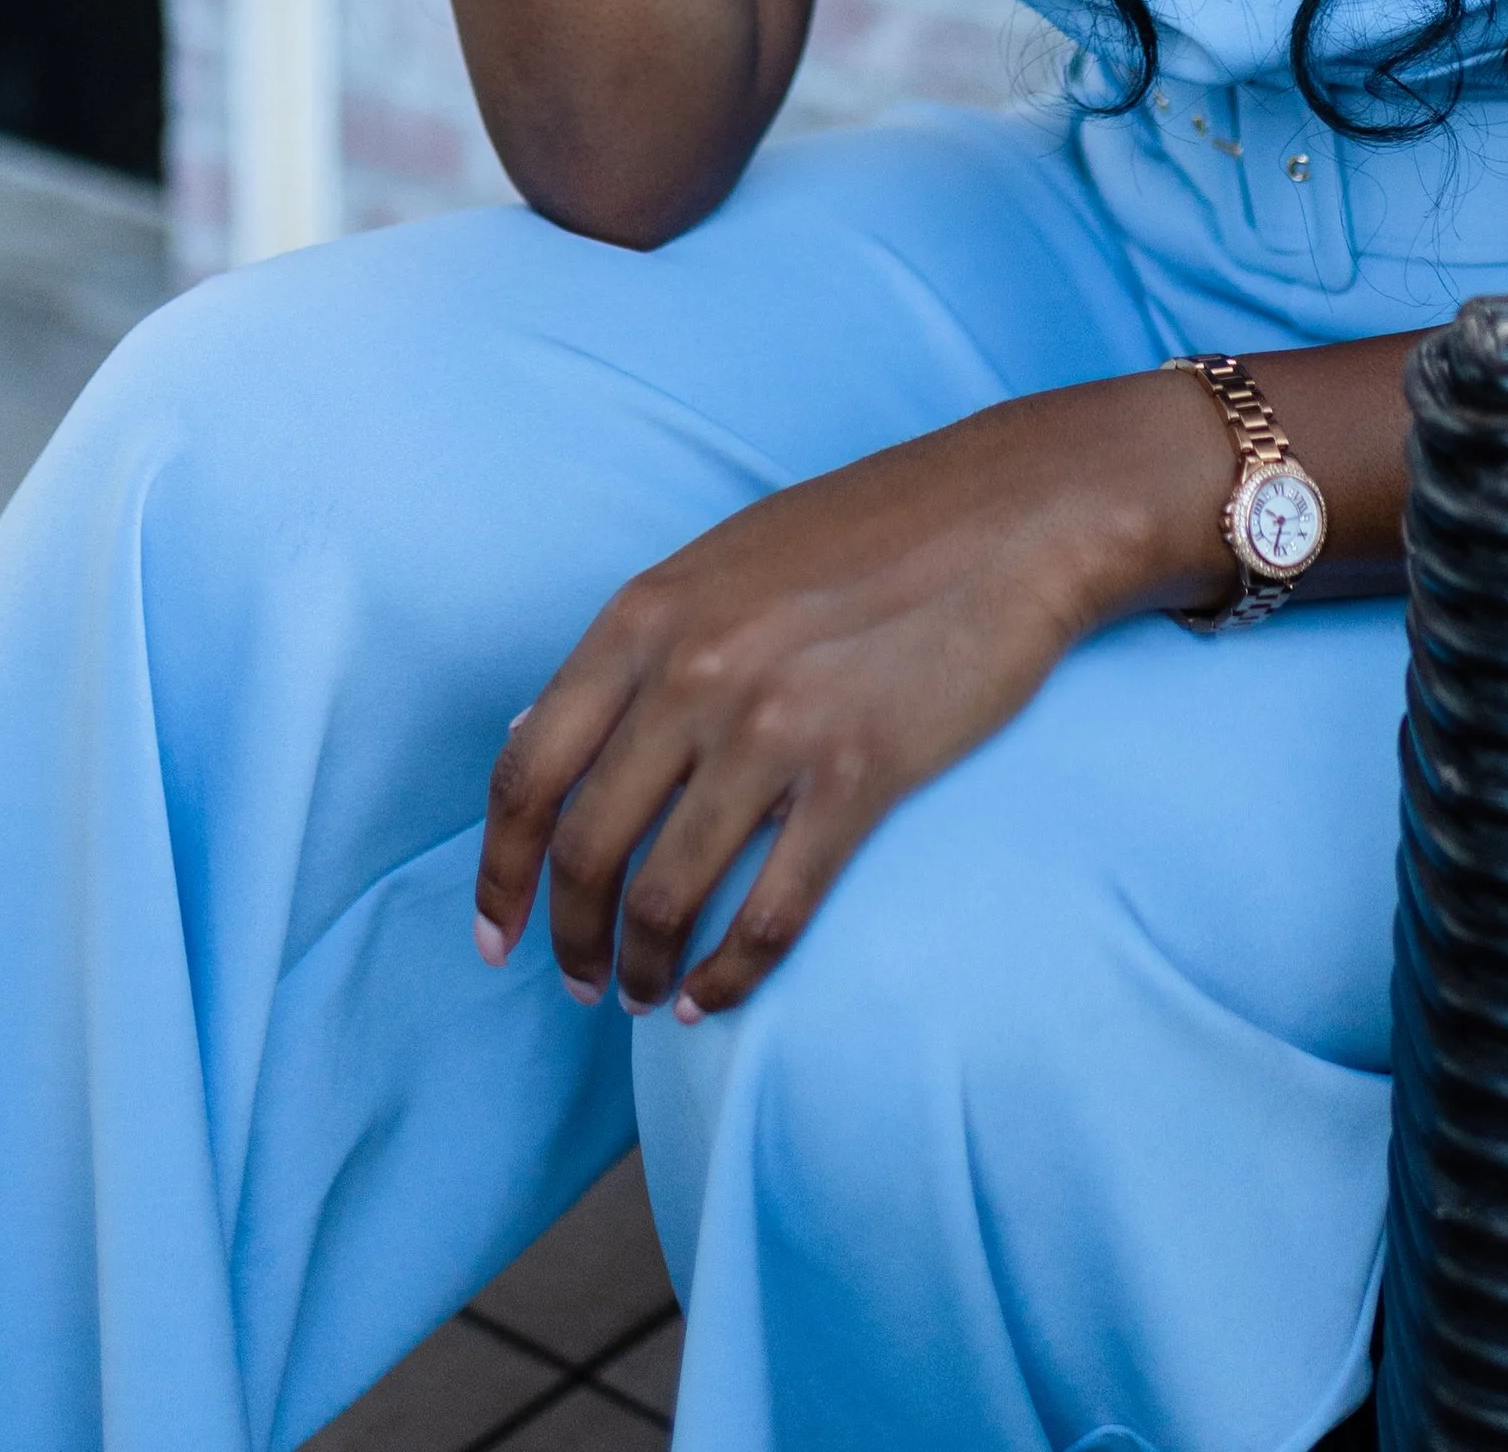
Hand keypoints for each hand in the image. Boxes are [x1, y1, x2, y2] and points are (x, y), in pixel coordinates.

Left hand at [474, 387, 1185, 1017]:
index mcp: (646, 615)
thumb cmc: (868, 531)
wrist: (1011, 511)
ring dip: (646, 969)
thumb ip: (631, 647)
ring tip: (650, 997)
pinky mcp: (859, 774)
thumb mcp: (721, 561)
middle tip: (582, 984)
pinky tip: (718, 997)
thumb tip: (534, 734)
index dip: (499, 870)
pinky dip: (731, 975)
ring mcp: (774, 727)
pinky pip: (770, 912)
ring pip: (668, 894)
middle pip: (587, 847)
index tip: (496, 933)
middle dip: (571, 937)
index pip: (528, 769)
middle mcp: (693, 673)